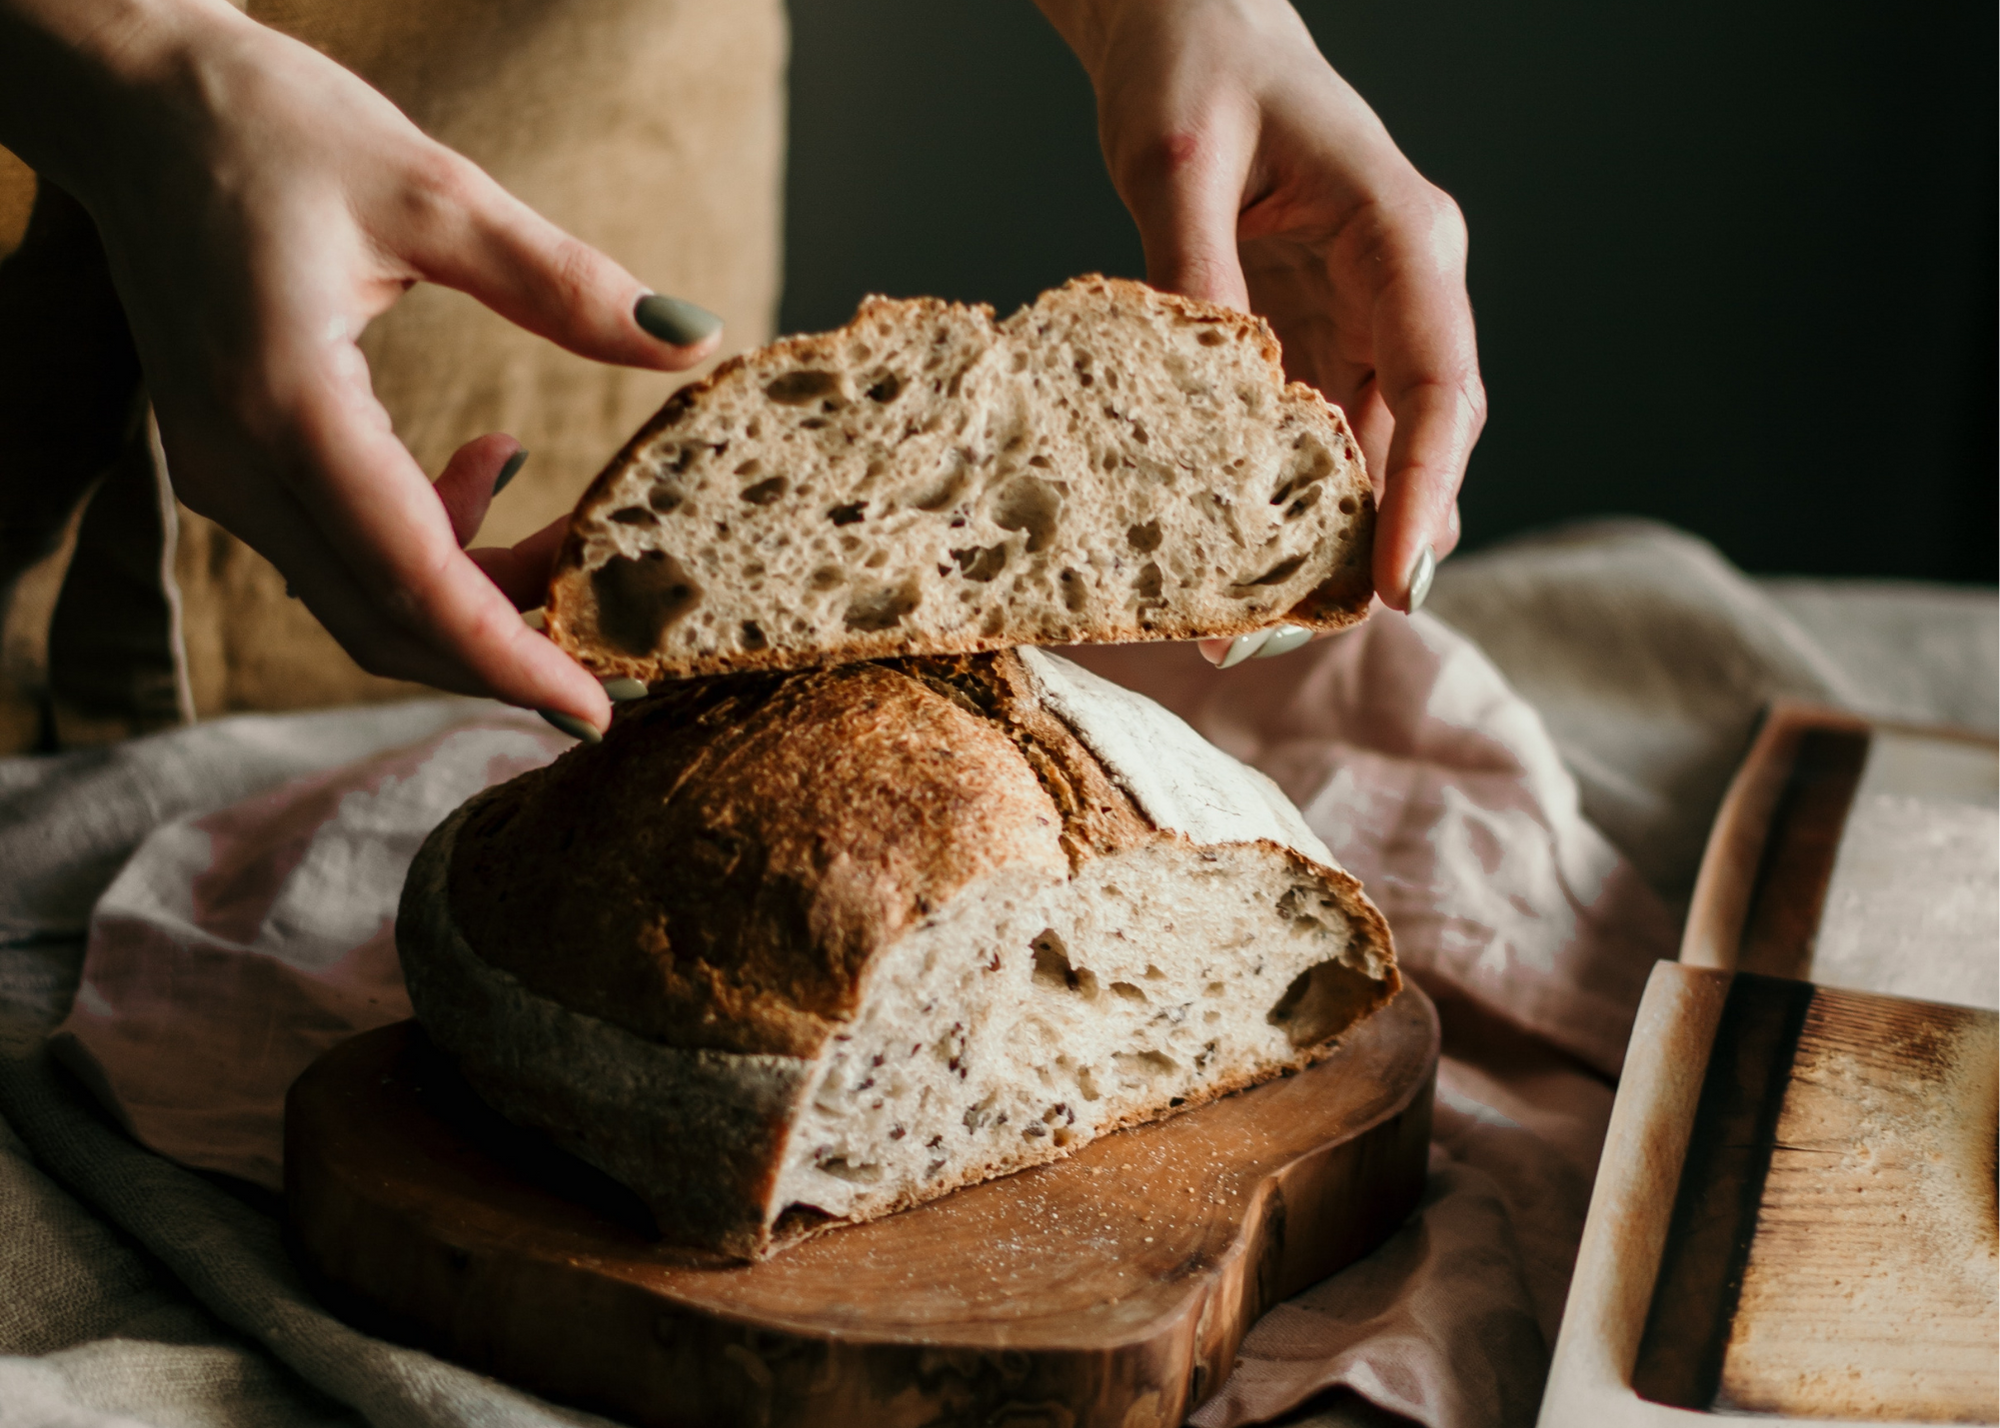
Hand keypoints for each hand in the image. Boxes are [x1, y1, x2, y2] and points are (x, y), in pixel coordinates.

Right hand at [0, 0, 723, 731]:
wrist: (133, 101)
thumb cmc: (268, 126)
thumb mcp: (432, 191)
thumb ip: (562, 281)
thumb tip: (693, 339)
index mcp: (283, 405)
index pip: (410, 582)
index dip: (508, 660)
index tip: (596, 709)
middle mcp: (239, 464)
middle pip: (384, 620)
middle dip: (506, 650)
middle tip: (620, 649)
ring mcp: (224, 474)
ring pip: (364, 596)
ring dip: (477, 595)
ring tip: (576, 540)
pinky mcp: (235, 462)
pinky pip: (342, 548)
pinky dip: (432, 543)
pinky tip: (495, 465)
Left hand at [1037, 0, 1485, 651]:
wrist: (1189, 24)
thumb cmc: (1194, 64)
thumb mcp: (1174, 158)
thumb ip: (1193, 269)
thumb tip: (1205, 393)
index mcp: (1401, 235)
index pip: (1442, 383)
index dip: (1425, 493)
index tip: (1396, 583)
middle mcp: (1402, 288)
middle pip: (1419, 441)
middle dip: (1369, 546)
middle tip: (1281, 633)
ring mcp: (1364, 318)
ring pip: (1373, 455)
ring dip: (1324, 541)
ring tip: (1246, 623)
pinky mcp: (1316, 338)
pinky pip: (1321, 438)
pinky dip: (1287, 503)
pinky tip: (1234, 559)